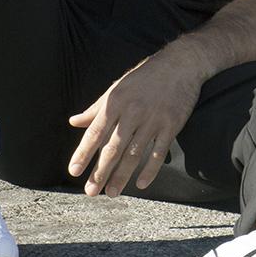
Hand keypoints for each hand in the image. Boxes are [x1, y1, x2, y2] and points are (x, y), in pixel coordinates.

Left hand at [67, 52, 201, 196]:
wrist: (181, 64)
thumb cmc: (146, 76)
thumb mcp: (118, 87)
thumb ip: (96, 108)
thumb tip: (74, 122)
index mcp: (116, 102)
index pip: (95, 132)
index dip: (84, 153)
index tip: (74, 171)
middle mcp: (132, 112)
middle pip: (113, 148)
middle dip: (100, 172)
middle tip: (91, 191)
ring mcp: (153, 119)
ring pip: (134, 154)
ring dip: (122, 176)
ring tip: (112, 192)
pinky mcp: (171, 125)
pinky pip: (159, 152)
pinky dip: (150, 170)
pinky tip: (141, 184)